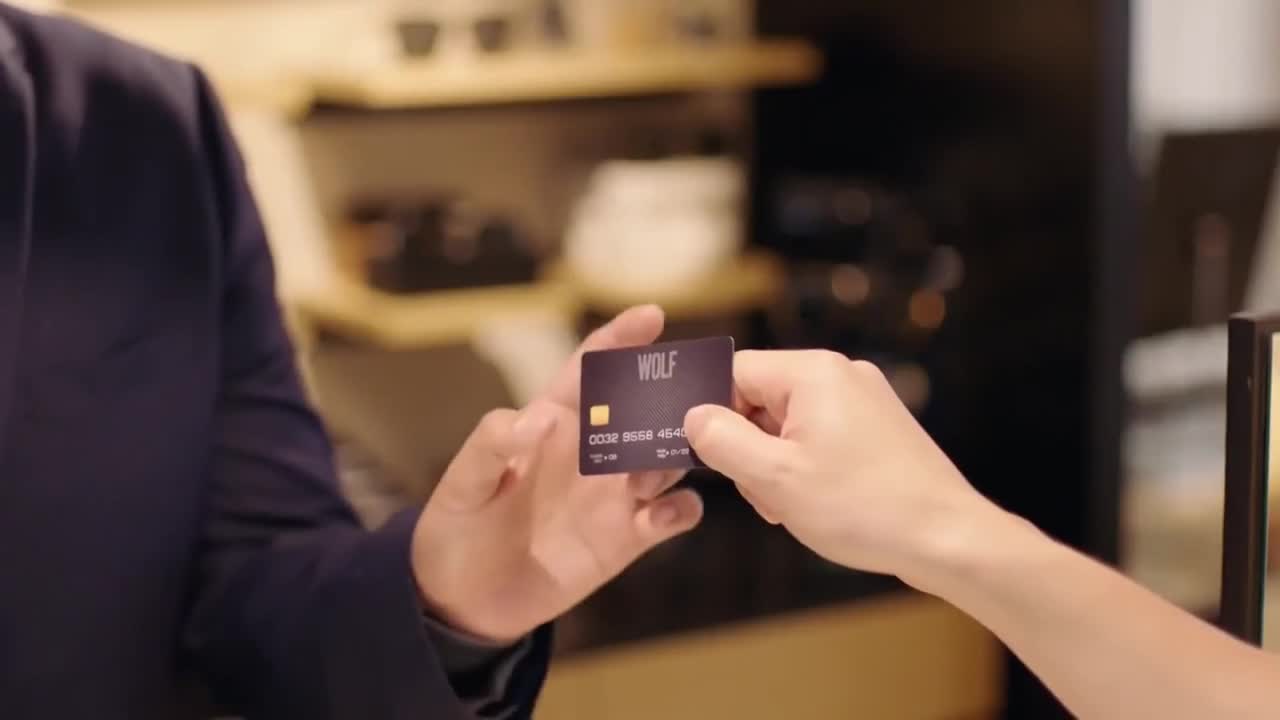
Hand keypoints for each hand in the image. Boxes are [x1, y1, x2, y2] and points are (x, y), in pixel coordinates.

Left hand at [411, 306, 703, 641]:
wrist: (462, 601)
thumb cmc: (456, 529)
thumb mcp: (461, 485)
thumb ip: (492, 445)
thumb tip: (538, 419)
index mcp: (553, 423)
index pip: (590, 371)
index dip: (620, 340)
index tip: (652, 316)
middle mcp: (592, 452)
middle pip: (644, 409)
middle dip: (672, 393)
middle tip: (695, 389)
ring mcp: (614, 493)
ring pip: (667, 457)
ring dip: (681, 450)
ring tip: (677, 453)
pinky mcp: (627, 537)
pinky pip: (671, 514)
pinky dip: (682, 508)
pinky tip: (667, 512)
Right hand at [683, 350, 996, 588]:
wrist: (948, 538)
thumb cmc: (863, 507)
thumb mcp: (775, 477)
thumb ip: (722, 441)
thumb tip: (694, 417)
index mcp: (812, 372)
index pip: (735, 372)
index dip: (712, 413)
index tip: (707, 455)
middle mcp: (841, 374)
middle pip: (761, 398)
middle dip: (749, 447)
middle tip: (762, 493)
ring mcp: (865, 400)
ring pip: (790, 423)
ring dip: (777, 465)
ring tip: (793, 506)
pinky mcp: (879, 428)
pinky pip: (821, 437)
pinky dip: (807, 468)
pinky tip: (817, 504)